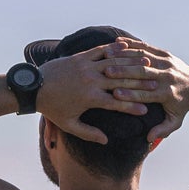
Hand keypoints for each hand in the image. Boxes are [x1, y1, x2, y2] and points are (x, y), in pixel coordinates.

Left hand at [35, 44, 157, 143]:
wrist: (34, 87)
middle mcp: (91, 81)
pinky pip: (101, 51)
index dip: (133, 107)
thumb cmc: (51, 108)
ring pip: (114, 63)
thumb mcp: (69, 124)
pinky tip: (127, 49)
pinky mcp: (80, 57)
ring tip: (147, 64)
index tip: (146, 111)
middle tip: (155, 84)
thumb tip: (106, 141)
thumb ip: (88, 133)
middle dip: (139, 83)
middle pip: (121, 81)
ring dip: (131, 63)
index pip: (117, 103)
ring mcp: (86, 66)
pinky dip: (114, 49)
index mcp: (90, 98)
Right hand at [103, 41, 188, 143]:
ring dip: (124, 56)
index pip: (146, 93)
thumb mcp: (175, 121)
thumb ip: (162, 130)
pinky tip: (117, 43)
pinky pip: (146, 47)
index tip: (114, 94)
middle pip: (143, 73)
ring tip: (107, 56)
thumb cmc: (181, 106)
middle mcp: (167, 76)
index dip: (130, 94)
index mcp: (167, 93)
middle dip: (124, 72)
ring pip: (143, 57)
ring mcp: (166, 62)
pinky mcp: (165, 53)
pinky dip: (131, 44)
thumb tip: (149, 138)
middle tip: (106, 73)